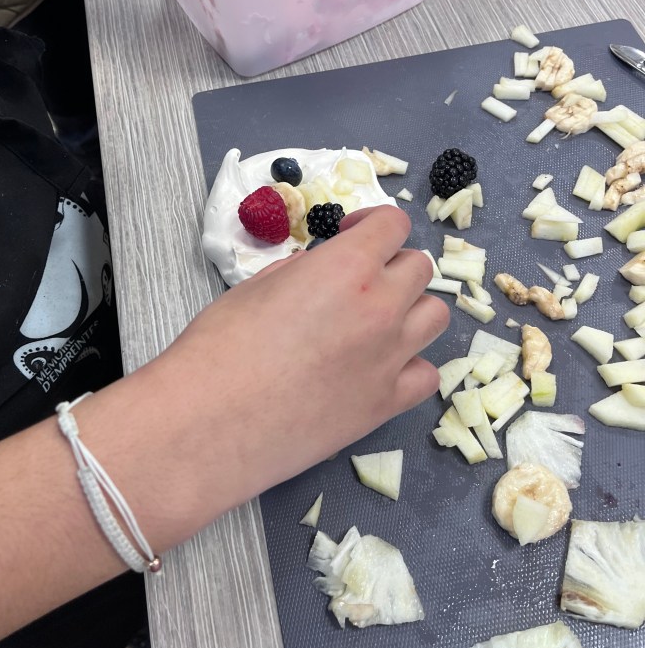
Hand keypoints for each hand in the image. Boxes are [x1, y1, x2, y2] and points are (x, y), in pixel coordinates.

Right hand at [144, 206, 449, 532]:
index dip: (373, 225)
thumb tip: (318, 270)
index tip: (352, 236)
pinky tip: (379, 369)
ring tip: (375, 324)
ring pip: (436, 317)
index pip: (394, 225)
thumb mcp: (255, 287)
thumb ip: (300, 271)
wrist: (211, 423)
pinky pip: (427, 375)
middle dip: (391, 266)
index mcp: (348, 266)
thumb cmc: (219, 348)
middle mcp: (382, 307)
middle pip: (419, 269)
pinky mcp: (387, 404)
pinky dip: (411, 366)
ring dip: (411, 311)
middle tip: (359, 282)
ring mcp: (391, 358)